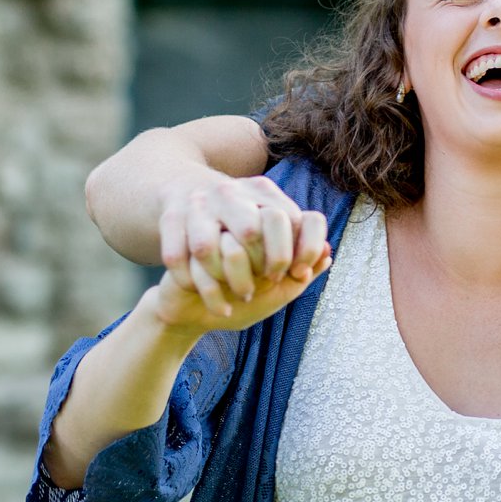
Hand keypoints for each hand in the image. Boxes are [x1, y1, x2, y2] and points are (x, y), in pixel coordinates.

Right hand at [147, 210, 328, 333]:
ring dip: (236, 282)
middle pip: (267, 224)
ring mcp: (202, 206)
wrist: (181, 286)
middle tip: (268, 281)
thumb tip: (327, 255)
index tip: (297, 275)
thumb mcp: (275, 281)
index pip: (302, 217)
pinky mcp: (173, 223)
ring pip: (230, 248)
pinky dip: (209, 293)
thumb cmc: (237, 285)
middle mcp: (236, 196)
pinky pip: (198, 261)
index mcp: (267, 202)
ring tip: (240, 297)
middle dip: (271, 262)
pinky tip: (218, 306)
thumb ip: (301, 269)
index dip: (305, 249)